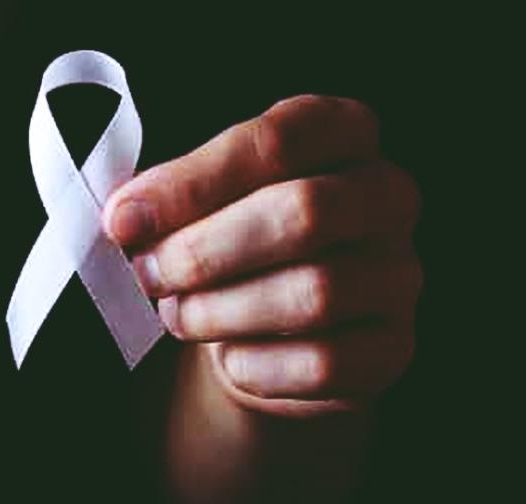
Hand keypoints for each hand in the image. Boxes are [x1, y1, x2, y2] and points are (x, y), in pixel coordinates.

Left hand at [104, 95, 421, 417]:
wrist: (276, 330)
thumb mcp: (207, 199)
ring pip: (315, 293)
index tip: (125, 219)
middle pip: (304, 213)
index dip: (193, 181)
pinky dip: (257, 365)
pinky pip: (323, 363)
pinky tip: (228, 356)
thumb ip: (173, 197)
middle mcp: (388, 195)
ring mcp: (400, 274)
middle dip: (206, 249)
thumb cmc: (236, 242)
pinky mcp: (394, 347)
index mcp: (344, 132)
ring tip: (178, 315)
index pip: (279, 140)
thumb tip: (128, 217)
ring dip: (223, 311)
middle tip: (147, 273)